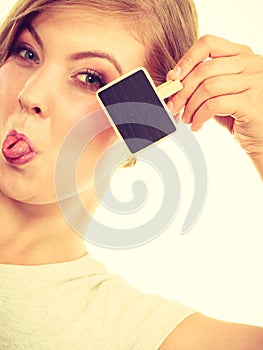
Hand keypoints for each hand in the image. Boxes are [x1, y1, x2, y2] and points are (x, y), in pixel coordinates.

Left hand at [167, 35, 262, 176]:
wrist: (262, 137)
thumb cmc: (241, 115)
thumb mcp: (223, 93)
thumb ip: (204, 83)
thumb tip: (174, 80)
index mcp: (242, 55)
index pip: (208, 44)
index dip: (186, 60)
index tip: (173, 79)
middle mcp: (251, 63)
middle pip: (204, 69)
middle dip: (182, 90)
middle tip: (173, 107)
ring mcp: (254, 81)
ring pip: (207, 87)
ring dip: (190, 106)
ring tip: (186, 119)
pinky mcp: (251, 102)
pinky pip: (214, 105)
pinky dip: (199, 117)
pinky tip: (196, 125)